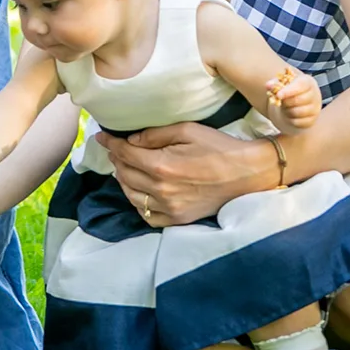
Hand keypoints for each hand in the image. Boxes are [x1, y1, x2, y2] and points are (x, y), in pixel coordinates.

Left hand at [99, 123, 279, 228]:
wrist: (248, 174)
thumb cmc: (219, 148)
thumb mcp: (187, 130)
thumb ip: (155, 135)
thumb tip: (131, 141)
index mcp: (161, 166)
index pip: (125, 154)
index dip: (111, 144)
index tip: (102, 138)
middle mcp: (161, 190)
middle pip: (124, 175)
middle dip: (117, 160)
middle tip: (117, 150)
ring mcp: (169, 208)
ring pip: (131, 196)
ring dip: (124, 180)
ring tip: (126, 168)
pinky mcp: (178, 219)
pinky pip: (146, 215)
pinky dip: (138, 202)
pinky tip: (141, 190)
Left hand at [267, 66, 322, 128]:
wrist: (298, 101)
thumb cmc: (290, 90)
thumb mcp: (283, 83)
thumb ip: (275, 83)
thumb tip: (268, 85)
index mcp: (308, 82)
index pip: (300, 86)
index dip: (288, 91)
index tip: (278, 95)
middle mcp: (315, 95)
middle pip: (297, 100)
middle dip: (285, 101)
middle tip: (281, 100)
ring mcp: (315, 109)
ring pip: (297, 112)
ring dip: (286, 110)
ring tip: (286, 106)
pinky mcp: (311, 120)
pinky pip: (297, 122)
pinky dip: (290, 119)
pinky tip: (289, 114)